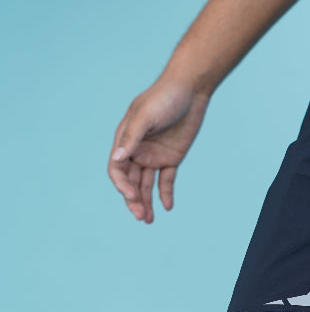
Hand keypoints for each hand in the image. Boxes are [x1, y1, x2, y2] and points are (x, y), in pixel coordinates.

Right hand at [107, 78, 209, 222]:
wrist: (190, 90)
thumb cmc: (164, 97)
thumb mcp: (145, 116)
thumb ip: (131, 137)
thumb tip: (117, 158)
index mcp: (125, 140)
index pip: (117, 169)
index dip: (122, 185)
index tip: (132, 197)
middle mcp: (137, 150)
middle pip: (131, 181)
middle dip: (134, 200)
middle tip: (142, 217)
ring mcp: (154, 155)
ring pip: (146, 184)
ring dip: (147, 202)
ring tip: (150, 220)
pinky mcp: (171, 158)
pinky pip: (166, 180)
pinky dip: (166, 193)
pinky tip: (168, 206)